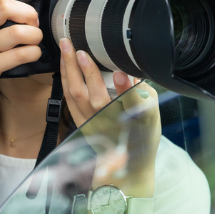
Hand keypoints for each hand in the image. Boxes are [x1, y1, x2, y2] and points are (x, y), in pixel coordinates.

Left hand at [58, 38, 159, 194]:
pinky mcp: (81, 124)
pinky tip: (63, 65)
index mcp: (134, 121)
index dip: (127, 88)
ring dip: (68, 70)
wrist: (126, 166)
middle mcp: (111, 123)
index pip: (132, 103)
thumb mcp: (151, 115)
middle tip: (77, 47)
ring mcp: (92, 124)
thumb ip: (142, 93)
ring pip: (75, 95)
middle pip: (94, 95)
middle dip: (85, 69)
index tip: (122, 72)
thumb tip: (131, 70)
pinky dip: (65, 80)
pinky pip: (69, 99)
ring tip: (65, 48)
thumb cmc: (141, 136)